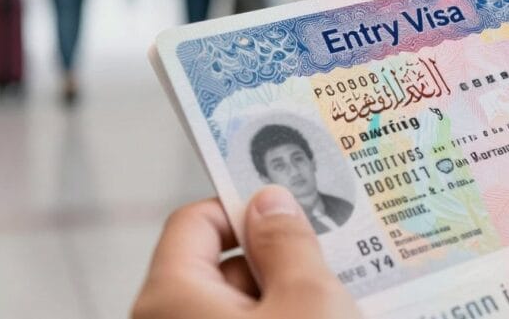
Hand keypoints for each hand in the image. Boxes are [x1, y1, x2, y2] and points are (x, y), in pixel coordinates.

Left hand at [132, 186, 361, 318]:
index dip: (246, 206)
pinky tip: (327, 318)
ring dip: (287, 299)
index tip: (296, 207)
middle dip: (279, 261)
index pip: (196, 220)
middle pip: (223, 267)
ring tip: (338, 304)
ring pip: (242, 308)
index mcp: (170, 298)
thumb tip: (270, 201)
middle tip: (333, 263)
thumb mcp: (308, 300)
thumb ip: (288, 241)